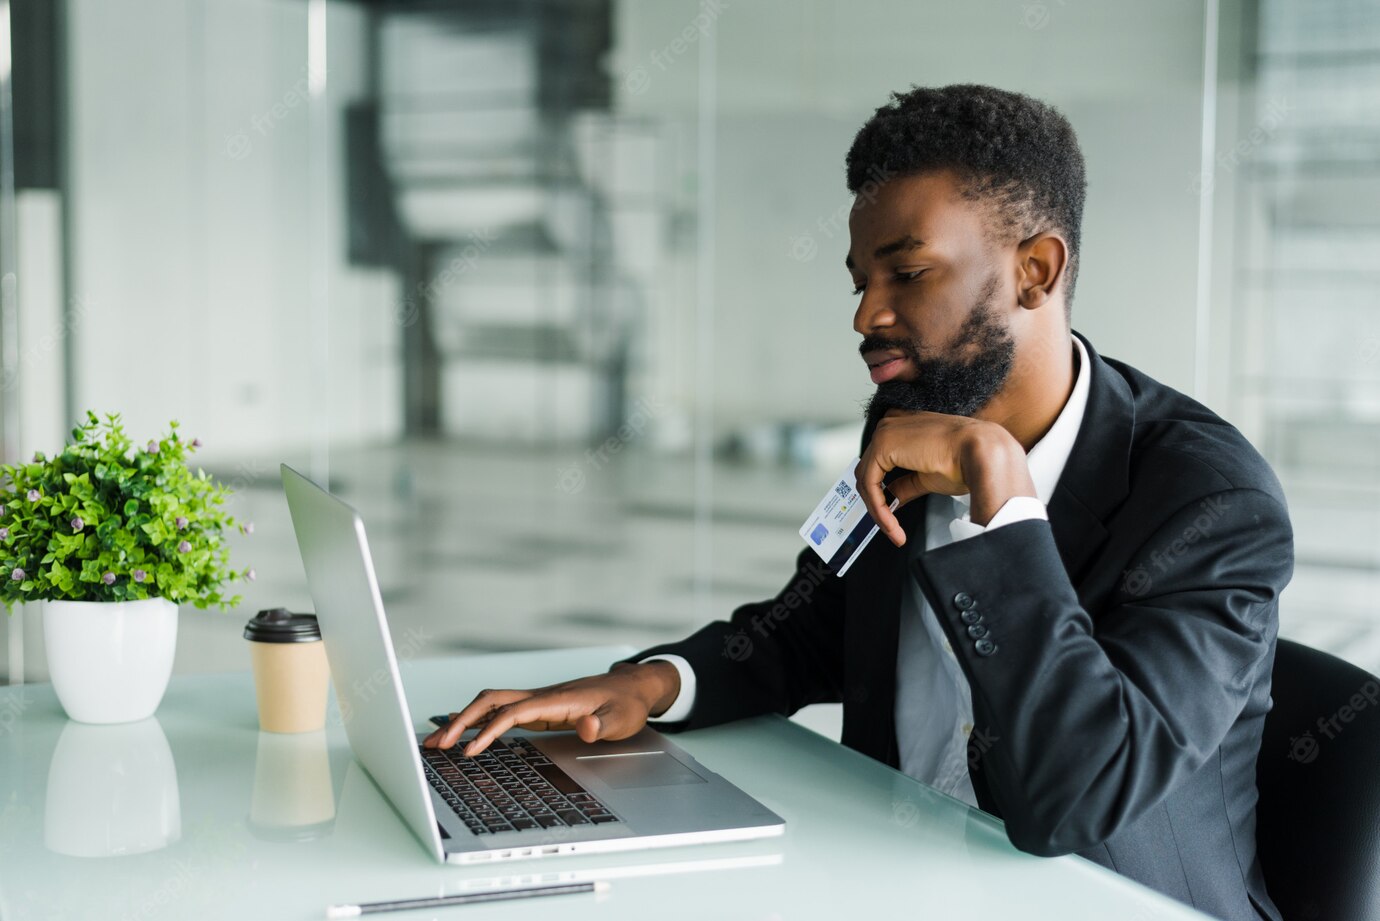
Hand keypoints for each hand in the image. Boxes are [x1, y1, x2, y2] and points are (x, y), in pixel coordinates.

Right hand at [422, 660, 680, 755]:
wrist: (631, 688)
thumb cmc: (625, 705)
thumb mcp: (621, 719)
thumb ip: (603, 724)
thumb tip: (587, 728)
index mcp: (557, 700)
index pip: (514, 712)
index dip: (489, 731)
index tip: (468, 751)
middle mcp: (541, 696)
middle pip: (491, 701)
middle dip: (460, 721)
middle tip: (435, 745)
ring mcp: (537, 700)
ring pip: (490, 703)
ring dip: (462, 719)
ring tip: (436, 741)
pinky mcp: (537, 707)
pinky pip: (499, 710)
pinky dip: (476, 718)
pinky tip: (459, 728)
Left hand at [857, 410, 1035, 545]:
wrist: (982, 453)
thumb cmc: (964, 460)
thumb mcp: (926, 476)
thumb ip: (905, 484)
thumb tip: (892, 497)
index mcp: (902, 426)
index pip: (879, 463)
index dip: (880, 492)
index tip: (889, 516)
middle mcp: (891, 424)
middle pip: (869, 471)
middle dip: (877, 503)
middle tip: (891, 528)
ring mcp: (885, 433)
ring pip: (867, 480)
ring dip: (878, 510)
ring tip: (894, 531)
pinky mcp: (883, 446)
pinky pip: (870, 484)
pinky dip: (878, 508)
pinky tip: (891, 524)